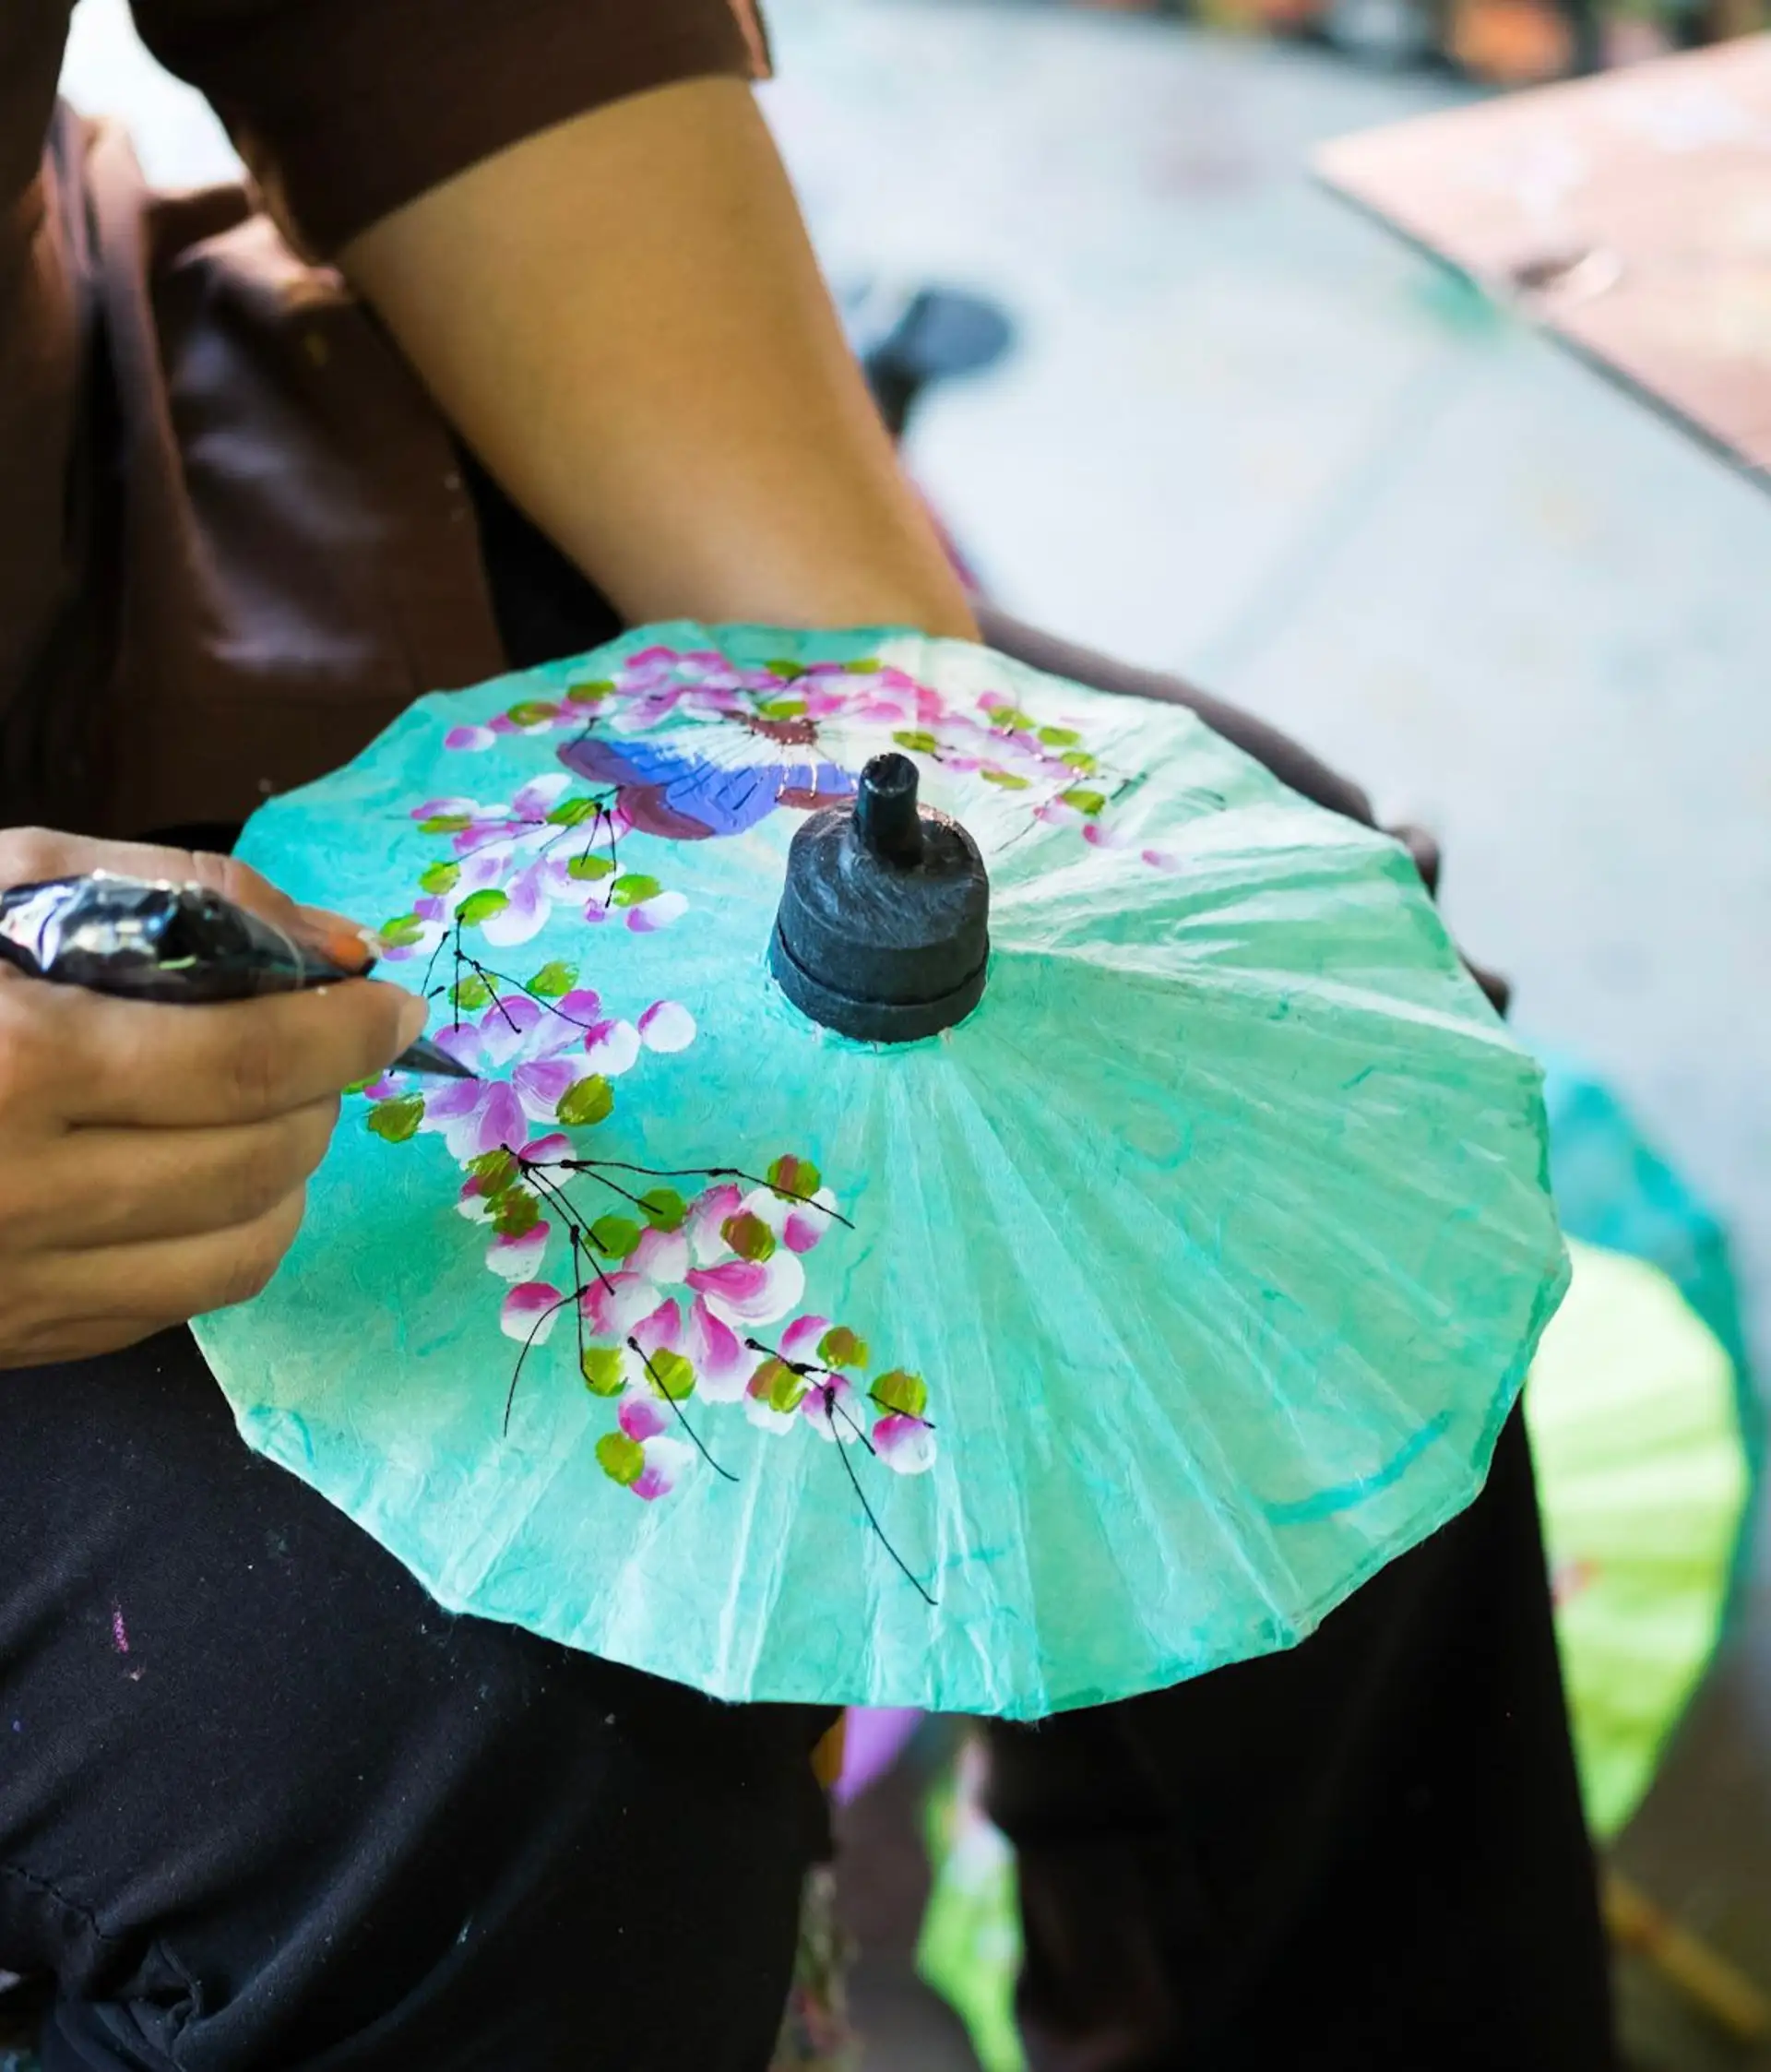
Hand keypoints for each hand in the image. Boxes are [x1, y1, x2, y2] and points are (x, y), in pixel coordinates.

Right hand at [0, 828, 426, 1367]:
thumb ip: (175, 898)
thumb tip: (336, 945)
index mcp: (11, 1066)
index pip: (243, 1065)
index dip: (345, 1034)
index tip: (390, 1005)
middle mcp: (20, 1195)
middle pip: (258, 1161)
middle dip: (322, 1096)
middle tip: (321, 1048)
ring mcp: (16, 1286)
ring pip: (243, 1250)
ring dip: (293, 1171)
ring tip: (269, 1110)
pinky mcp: (18, 1339)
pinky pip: (181, 1303)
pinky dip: (229, 1235)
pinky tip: (198, 1176)